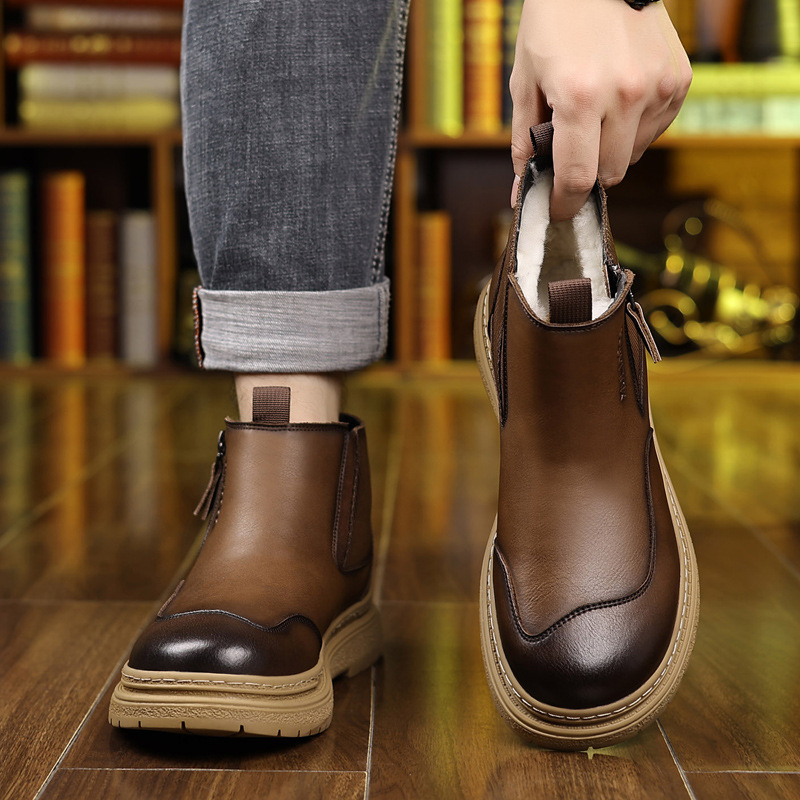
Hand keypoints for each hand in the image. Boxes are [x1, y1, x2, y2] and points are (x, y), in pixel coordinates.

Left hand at [510, 0, 691, 219]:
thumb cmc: (554, 20)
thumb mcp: (524, 80)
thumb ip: (524, 142)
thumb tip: (521, 193)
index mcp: (580, 97)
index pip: (577, 179)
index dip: (564, 204)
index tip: (557, 211)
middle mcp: (624, 94)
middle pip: (608, 174)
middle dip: (585, 176)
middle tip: (570, 158)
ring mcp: (658, 86)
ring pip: (633, 156)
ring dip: (610, 151)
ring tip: (593, 117)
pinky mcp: (680, 79)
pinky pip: (654, 131)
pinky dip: (633, 130)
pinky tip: (617, 102)